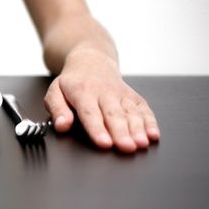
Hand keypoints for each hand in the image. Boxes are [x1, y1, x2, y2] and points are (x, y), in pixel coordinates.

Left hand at [43, 50, 159, 152]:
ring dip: (138, 129)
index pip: (90, 113)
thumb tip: (61, 126)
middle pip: (114, 114)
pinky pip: (143, 108)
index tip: (104, 143)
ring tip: (141, 144)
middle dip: (121, 132)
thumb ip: (57, 110)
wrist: (91, 61)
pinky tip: (153, 135)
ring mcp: (121, 94)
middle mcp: (104, 92)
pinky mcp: (133, 96)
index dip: (98, 129)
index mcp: (82, 92)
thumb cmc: (72, 82)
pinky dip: (150, 122)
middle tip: (126, 147)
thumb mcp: (55, 92)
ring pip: (131, 112)